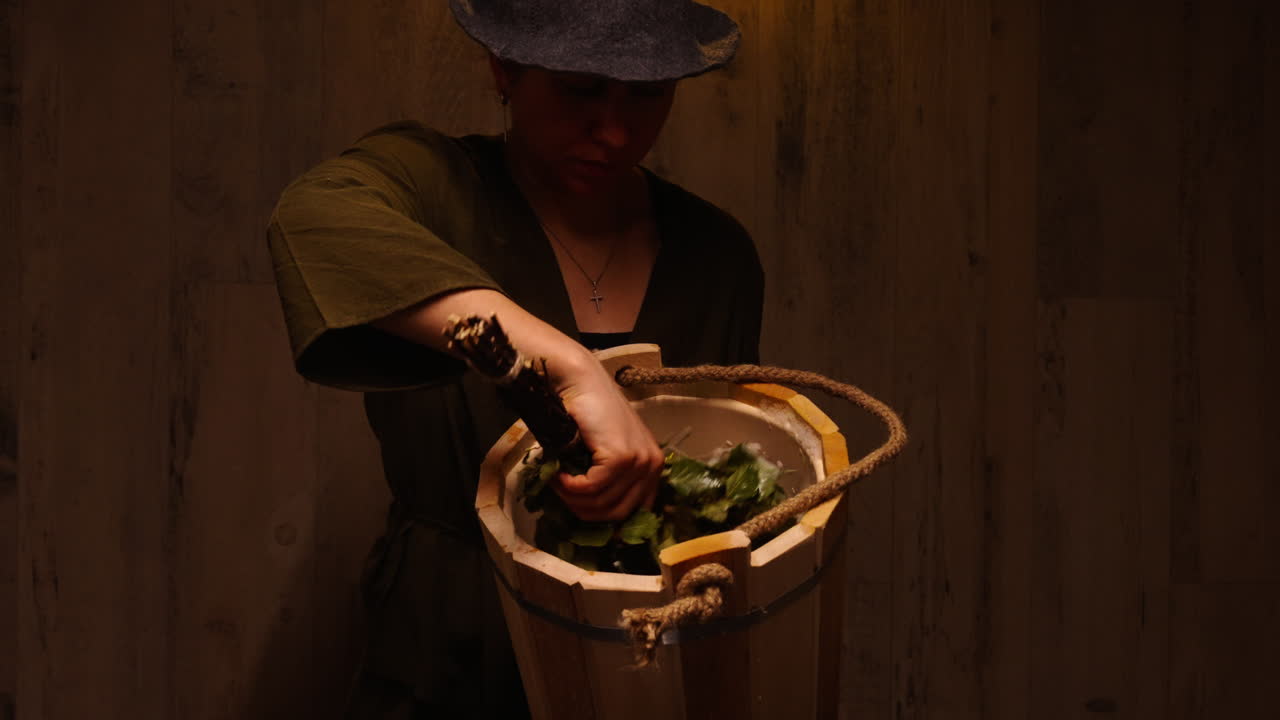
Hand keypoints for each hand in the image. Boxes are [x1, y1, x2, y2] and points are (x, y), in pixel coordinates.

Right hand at [371, 288, 663, 520]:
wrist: (575, 378)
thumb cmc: (584, 411)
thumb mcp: (601, 450)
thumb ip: (606, 478)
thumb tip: (593, 516)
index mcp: (652, 465)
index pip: (635, 512)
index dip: (604, 519)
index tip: (578, 509)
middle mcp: (653, 464)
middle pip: (618, 514)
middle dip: (584, 511)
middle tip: (562, 493)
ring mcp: (639, 460)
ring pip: (603, 504)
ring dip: (573, 498)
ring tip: (557, 481)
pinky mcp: (621, 457)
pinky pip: (592, 490)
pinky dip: (570, 488)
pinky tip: (558, 475)